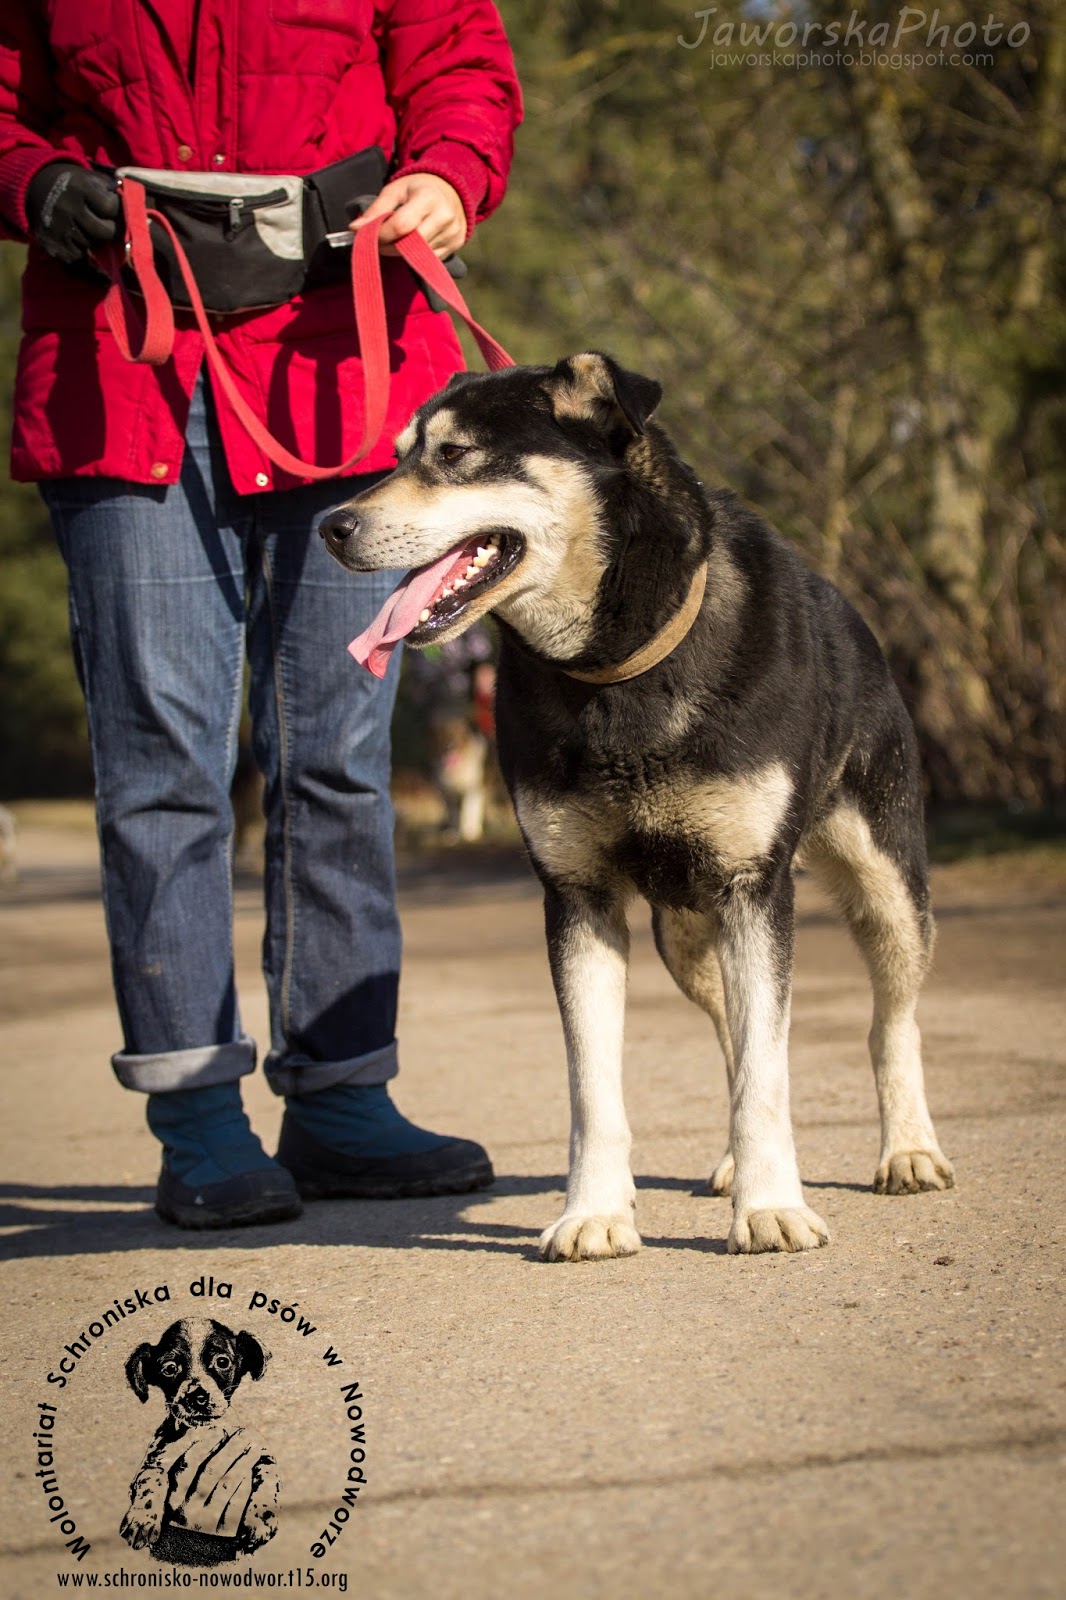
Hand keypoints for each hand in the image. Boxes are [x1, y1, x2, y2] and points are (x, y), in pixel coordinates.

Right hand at [26, 162, 119, 263]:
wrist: (35, 186)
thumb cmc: (74, 183)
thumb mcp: (90, 178)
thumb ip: (113, 191)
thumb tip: (142, 213)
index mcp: (80, 188)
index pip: (110, 208)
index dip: (118, 213)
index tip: (118, 212)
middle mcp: (68, 207)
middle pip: (104, 232)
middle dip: (111, 232)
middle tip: (109, 227)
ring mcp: (58, 227)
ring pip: (91, 245)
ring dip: (95, 241)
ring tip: (87, 228)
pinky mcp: (51, 243)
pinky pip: (77, 257)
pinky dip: (81, 251)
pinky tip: (76, 238)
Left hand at [350, 173, 465, 259]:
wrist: (452, 189)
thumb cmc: (418, 188)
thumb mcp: (396, 190)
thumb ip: (376, 209)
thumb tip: (355, 229)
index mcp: (428, 197)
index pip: (400, 226)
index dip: (381, 235)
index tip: (368, 235)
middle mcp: (444, 216)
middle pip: (410, 244)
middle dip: (389, 247)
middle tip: (380, 242)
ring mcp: (452, 233)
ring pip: (419, 256)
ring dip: (402, 253)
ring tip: (396, 240)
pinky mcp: (456, 245)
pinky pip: (430, 260)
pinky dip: (417, 256)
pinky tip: (413, 244)